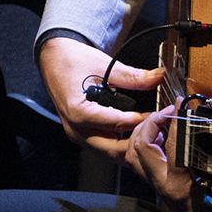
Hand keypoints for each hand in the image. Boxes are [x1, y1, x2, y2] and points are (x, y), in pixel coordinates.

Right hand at [38, 34, 163, 161]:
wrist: (53, 60)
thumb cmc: (72, 61)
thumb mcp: (104, 65)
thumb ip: (133, 76)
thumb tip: (158, 77)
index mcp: (78, 111)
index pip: (116, 124)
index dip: (140, 121)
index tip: (158, 116)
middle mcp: (76, 128)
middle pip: (113, 148)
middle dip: (137, 141)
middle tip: (157, 128)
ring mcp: (77, 134)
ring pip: (110, 152)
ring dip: (130, 145)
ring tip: (149, 130)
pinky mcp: (82, 135)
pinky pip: (104, 146)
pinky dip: (121, 142)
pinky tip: (135, 131)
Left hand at [124, 107, 211, 211]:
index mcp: (181, 187)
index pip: (169, 147)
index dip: (171, 122)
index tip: (180, 105)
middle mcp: (163, 185)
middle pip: (138, 149)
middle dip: (149, 125)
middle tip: (170, 111)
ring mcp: (156, 185)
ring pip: (132, 154)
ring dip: (143, 132)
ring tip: (163, 120)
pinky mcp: (155, 183)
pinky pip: (139, 158)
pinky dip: (145, 141)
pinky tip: (162, 133)